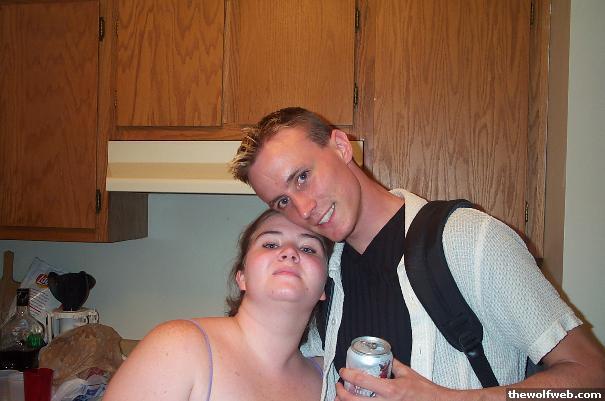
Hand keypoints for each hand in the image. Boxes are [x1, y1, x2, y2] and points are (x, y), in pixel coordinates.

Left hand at [335, 358, 452, 400]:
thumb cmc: (424, 392)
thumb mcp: (407, 373)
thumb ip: (393, 365)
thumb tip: (384, 357)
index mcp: (390, 390)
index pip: (362, 380)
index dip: (348, 375)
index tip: (343, 371)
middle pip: (354, 400)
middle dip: (341, 393)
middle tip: (339, 385)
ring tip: (342, 396)